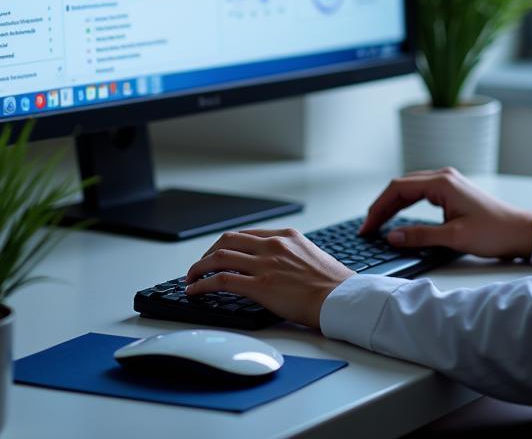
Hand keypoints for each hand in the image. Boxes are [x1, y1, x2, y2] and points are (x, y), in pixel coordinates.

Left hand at [184, 228, 353, 328]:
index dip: (226, 245)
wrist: (342, 298)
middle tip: (200, 266)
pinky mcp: (260, 286)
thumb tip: (277, 266)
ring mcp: (265, 264)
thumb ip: (291, 255)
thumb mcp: (311, 256)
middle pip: (227, 240)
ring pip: (219, 257)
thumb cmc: (333, 284)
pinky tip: (195, 291)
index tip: (217, 254)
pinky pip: (221, 280)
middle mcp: (273, 245)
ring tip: (190, 278)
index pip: (246, 234)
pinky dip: (202, 284)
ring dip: (198, 267)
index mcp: (286, 236)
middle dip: (208, 252)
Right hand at [360, 166, 531, 259]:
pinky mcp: (452, 191)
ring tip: (378, 223)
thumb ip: (420, 236)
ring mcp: (448, 182)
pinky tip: (400, 215)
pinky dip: (405, 203)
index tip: (367, 227)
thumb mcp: (454, 237)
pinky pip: (421, 192)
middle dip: (382, 206)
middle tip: (368, 228)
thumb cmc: (494, 232)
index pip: (398, 189)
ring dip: (392, 204)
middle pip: (401, 186)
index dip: (378, 208)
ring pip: (410, 188)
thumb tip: (392, 236)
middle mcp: (443, 177)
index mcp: (442, 183)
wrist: (520, 231)